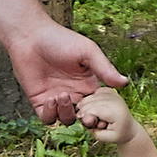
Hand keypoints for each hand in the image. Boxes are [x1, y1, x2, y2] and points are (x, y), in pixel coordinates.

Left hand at [6, 18, 127, 125]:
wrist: (31, 36)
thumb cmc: (61, 39)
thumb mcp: (88, 52)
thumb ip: (105, 69)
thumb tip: (125, 83)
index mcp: (87, 83)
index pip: (98, 105)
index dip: (100, 111)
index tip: (100, 109)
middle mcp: (73, 93)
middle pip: (84, 117)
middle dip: (84, 117)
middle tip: (82, 110)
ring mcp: (56, 99)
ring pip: (66, 120)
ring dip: (66, 113)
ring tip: (62, 95)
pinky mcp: (40, 101)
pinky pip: (48, 118)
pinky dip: (51, 114)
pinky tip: (51, 99)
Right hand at [75, 86, 136, 149]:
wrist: (129, 127)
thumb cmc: (118, 134)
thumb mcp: (107, 139)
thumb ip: (95, 131)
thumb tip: (85, 118)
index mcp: (115, 111)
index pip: (91, 110)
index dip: (85, 118)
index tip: (90, 126)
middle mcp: (114, 99)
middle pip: (88, 102)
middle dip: (85, 114)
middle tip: (93, 123)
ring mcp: (112, 93)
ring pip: (89, 97)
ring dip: (87, 108)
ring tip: (95, 117)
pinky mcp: (109, 91)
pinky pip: (93, 94)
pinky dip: (90, 102)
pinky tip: (96, 109)